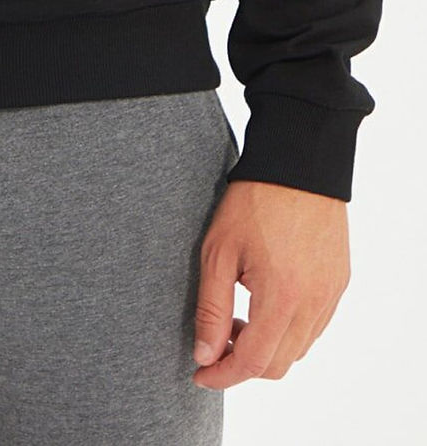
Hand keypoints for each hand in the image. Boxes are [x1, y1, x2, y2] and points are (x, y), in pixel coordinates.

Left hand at [192, 179, 349, 388]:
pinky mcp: (339, 282)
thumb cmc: (253, 201)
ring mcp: (331, 294)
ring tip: (239, 315)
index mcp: (283, 297)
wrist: (298, 164)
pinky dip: (288, 329)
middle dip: (243, 363)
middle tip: (216, 340)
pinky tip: (265, 302)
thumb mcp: (218, 251)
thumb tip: (205, 356)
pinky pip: (315, 325)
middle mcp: (314, 303)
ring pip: (299, 348)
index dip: (223, 375)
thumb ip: (211, 309)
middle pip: (278, 364)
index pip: (254, 362)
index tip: (200, 373)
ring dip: (267, 346)